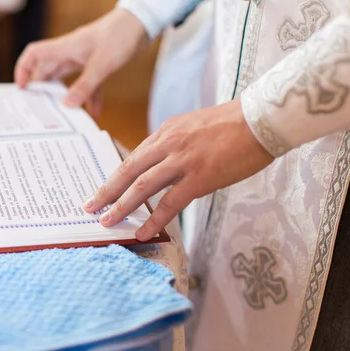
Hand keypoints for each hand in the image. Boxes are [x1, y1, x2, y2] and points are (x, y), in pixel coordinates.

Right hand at [14, 9, 148, 116]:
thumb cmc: (120, 36)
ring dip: (62, 94)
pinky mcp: (98, 63)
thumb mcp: (102, 65)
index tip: (22, 88)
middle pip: (47, 70)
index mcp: (65, 48)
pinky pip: (89, 83)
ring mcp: (83, 58)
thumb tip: (67, 105)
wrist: (143, 22)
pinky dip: (89, 97)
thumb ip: (85, 87)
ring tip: (59, 114)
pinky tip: (94, 113)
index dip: (24, 69)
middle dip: (41, 88)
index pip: (34, 54)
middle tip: (37, 107)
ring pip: (66, 78)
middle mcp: (70, 52)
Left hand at [83, 99, 274, 240]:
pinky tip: (142, 231)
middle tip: (90, 206)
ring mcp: (182, 161)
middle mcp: (167, 144)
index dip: (116, 176)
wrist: (261, 118)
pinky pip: (170, 203)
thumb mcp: (193, 126)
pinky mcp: (199, 177)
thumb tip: (162, 166)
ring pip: (142, 187)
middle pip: (128, 170)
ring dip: (121, 206)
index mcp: (166, 131)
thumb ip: (175, 144)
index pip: (133, 157)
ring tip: (106, 221)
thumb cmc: (232, 124)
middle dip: (106, 190)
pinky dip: (154, 219)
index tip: (104, 189)